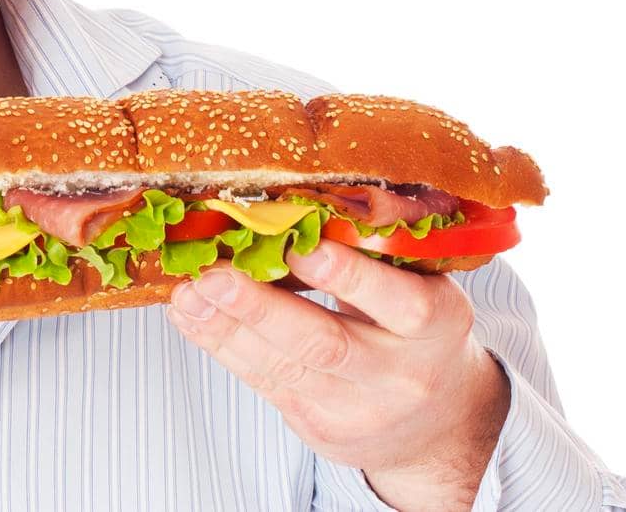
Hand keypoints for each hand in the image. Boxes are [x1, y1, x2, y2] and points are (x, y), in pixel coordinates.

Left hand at [166, 240, 509, 511]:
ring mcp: (357, 408)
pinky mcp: (318, 426)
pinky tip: (192, 316)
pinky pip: (262, 381)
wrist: (436, 425)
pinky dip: (220, 344)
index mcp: (438, 324)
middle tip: (214, 275)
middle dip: (261, 308)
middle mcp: (402, 374)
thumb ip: (373, 252)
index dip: (348, 274)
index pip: (398, 302)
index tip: (300, 243)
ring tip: (187, 292)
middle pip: (324, 343)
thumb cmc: (415, 333)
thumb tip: (302, 198)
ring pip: (282, 366)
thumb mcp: (419, 287)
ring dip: (224, 325)